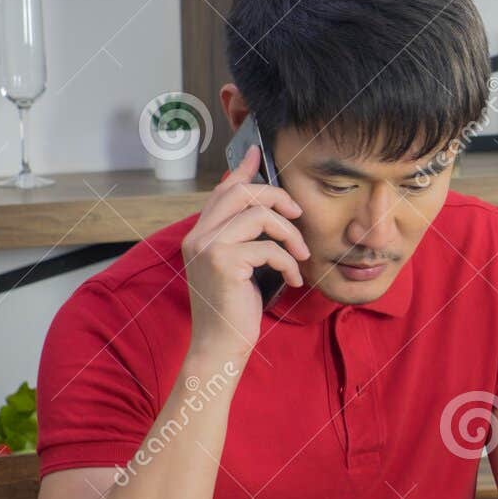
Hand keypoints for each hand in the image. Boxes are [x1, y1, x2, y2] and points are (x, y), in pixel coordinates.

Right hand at [181, 144, 310, 364]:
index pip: (223, 190)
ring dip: (290, 235)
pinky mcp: (224, 262)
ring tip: (299, 256)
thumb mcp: (238, 266)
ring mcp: (208, 247)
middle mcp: (198, 236)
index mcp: (199, 234)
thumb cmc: (233, 309)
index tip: (259, 152)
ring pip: (259, 215)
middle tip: (297, 215)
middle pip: (242, 191)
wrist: (219, 346)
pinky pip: (269, 247)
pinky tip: (293, 280)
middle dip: (278, 197)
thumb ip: (244, 237)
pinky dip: (289, 262)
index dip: (243, 168)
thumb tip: (266, 210)